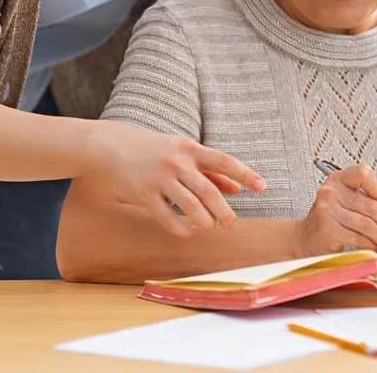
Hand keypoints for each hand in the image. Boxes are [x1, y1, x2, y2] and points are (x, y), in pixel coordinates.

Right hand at [89, 121, 264, 236]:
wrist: (114, 146)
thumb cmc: (157, 150)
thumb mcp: (186, 152)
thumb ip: (212, 171)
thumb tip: (238, 189)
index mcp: (192, 149)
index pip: (225, 161)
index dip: (245, 174)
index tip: (262, 187)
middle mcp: (178, 163)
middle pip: (209, 192)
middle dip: (224, 212)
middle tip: (231, 224)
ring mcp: (160, 179)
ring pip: (190, 206)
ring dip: (205, 221)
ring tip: (211, 227)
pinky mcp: (144, 194)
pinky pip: (167, 217)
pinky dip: (181, 228)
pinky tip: (189, 232)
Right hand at [298, 165, 376, 255]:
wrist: (304, 239)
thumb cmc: (333, 219)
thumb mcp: (352, 200)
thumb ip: (375, 194)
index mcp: (339, 179)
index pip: (363, 174)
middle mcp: (331, 192)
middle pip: (371, 206)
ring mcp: (327, 211)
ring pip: (368, 225)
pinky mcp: (328, 231)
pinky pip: (359, 239)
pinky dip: (373, 246)